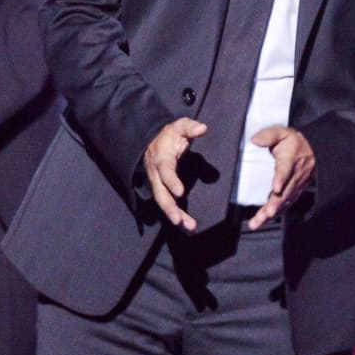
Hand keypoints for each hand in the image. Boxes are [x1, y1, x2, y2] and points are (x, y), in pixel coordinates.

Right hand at [143, 117, 208, 231]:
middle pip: (160, 194)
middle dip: (170, 208)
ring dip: (175, 216)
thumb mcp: (179, 127)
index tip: (180, 192)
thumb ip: (190, 127)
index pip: (165, 171)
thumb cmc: (169, 135)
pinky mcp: (163, 191)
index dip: (171, 181)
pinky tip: (188, 226)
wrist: (152, 142)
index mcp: (161, 159)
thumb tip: (202, 128)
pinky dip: (177, 216)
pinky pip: (169, 205)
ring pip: (164, 203)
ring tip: (189, 227)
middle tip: (179, 220)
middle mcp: (157, 175)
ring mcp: (158, 185)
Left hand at [248, 126, 315, 229]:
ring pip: (285, 201)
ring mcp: (296, 185)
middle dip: (276, 203)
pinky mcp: (295, 191)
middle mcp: (295, 174)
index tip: (276, 188)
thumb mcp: (282, 133)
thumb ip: (268, 135)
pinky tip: (264, 220)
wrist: (314, 150)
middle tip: (267, 213)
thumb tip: (254, 140)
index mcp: (290, 158)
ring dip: (273, 211)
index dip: (281, 179)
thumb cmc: (293, 142)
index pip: (286, 169)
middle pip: (285, 191)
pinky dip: (276, 213)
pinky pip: (285, 204)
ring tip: (259, 221)